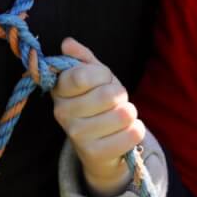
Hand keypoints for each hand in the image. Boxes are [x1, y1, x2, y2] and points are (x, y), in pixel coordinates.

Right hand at [50, 37, 143, 196]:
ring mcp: (76, 135)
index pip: (84, 75)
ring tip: (120, 118)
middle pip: (108, 95)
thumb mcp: (92, 77)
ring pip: (123, 114)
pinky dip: (136, 131)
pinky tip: (127, 132)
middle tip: (114, 102)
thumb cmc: (97, 104)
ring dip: (130, 113)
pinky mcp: (93, 154)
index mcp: (59, 89)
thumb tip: (67, 43)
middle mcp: (62, 112)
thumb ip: (82, 58)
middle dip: (121, 95)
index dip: (103, 75)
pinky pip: (132, 134)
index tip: (102, 81)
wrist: (99, 146)